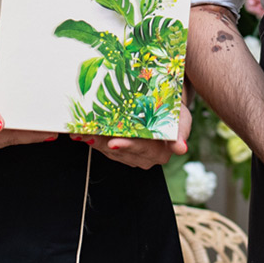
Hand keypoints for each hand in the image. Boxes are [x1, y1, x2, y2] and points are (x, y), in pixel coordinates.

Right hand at [0, 58, 56, 150]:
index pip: (10, 137)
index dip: (31, 135)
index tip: (50, 132)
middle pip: (9, 140)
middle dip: (31, 135)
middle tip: (54, 130)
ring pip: (6, 138)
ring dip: (24, 133)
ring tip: (44, 128)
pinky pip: (0, 133)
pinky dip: (14, 129)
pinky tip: (24, 124)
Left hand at [71, 100, 191, 169]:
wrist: (165, 105)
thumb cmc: (174, 109)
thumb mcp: (182, 117)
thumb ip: (181, 132)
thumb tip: (181, 149)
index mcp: (164, 151)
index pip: (143, 148)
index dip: (128, 145)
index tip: (114, 142)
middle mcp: (148, 157)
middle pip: (123, 150)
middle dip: (104, 141)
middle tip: (89, 133)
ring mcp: (134, 156)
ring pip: (110, 151)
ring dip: (95, 140)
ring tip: (82, 130)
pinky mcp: (122, 152)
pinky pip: (105, 148)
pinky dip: (94, 139)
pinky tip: (83, 132)